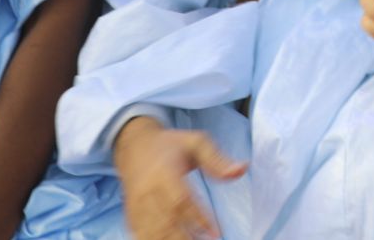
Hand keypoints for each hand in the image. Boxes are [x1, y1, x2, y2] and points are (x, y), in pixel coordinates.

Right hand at [113, 117, 245, 239]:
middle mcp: (147, 191)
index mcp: (164, 172)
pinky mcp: (131, 214)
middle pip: (166, 221)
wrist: (135, 145)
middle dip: (185, 238)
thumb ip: (217, 159)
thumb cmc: (171, 145)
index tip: (216, 234)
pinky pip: (140, 233)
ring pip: (152, 231)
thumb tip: (242, 169)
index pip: (181, 200)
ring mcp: (136, 205)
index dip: (199, 218)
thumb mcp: (196, 142)